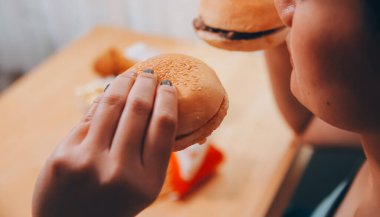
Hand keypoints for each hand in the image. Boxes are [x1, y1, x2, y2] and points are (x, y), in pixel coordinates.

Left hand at [32, 70, 177, 216]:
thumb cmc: (113, 203)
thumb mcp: (142, 188)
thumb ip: (152, 152)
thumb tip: (158, 103)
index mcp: (147, 183)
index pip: (163, 126)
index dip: (167, 99)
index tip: (169, 85)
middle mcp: (120, 172)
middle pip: (139, 110)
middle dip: (146, 84)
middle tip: (150, 73)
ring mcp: (88, 163)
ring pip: (112, 106)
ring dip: (124, 83)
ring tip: (131, 75)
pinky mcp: (64, 157)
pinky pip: (89, 118)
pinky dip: (102, 102)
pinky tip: (110, 92)